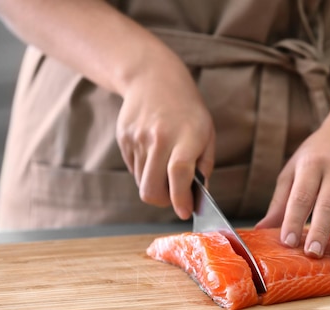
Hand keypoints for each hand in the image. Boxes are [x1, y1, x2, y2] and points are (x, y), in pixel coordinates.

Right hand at [115, 58, 214, 219]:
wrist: (153, 78)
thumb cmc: (188, 111)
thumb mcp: (206, 133)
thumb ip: (203, 166)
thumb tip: (196, 199)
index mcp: (185, 136)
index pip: (179, 173)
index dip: (181, 198)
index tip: (185, 212)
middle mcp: (158, 137)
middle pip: (151, 188)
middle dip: (163, 201)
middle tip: (175, 197)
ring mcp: (137, 138)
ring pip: (141, 182)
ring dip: (155, 184)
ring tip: (166, 166)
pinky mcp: (123, 139)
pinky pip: (133, 169)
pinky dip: (145, 171)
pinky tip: (154, 152)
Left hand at [256, 127, 329, 257]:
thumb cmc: (317, 157)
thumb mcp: (294, 171)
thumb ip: (280, 202)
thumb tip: (261, 230)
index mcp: (312, 165)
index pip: (301, 196)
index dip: (294, 220)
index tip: (287, 242)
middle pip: (328, 203)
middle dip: (321, 230)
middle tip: (313, 253)